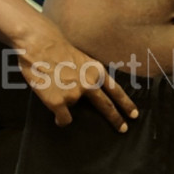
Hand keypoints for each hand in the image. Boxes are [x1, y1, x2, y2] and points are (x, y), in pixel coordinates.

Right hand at [16, 36, 138, 131]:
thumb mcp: (82, 58)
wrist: (39, 44)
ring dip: (68, 106)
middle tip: (123, 129)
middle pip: (107, 106)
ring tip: (56, 92)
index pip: (116, 91)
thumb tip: (91, 92)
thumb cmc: (56, 47)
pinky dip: (60, 119)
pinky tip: (57, 116)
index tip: (134, 115)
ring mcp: (74, 94)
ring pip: (76, 110)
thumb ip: (89, 74)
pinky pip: (64, 119)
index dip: (126, 104)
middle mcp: (89, 84)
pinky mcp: (58, 102)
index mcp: (96, 71)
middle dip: (116, 119)